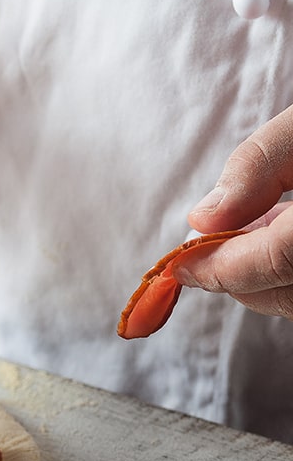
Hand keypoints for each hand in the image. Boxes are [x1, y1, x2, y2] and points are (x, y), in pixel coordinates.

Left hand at [177, 103, 292, 318]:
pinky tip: (291, 232)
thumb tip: (204, 219)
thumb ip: (258, 166)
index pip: (276, 262)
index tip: (179, 264)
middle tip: (213, 244)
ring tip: (262, 228)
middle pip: (290, 294)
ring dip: (271, 276)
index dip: (220, 268)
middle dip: (240, 276)